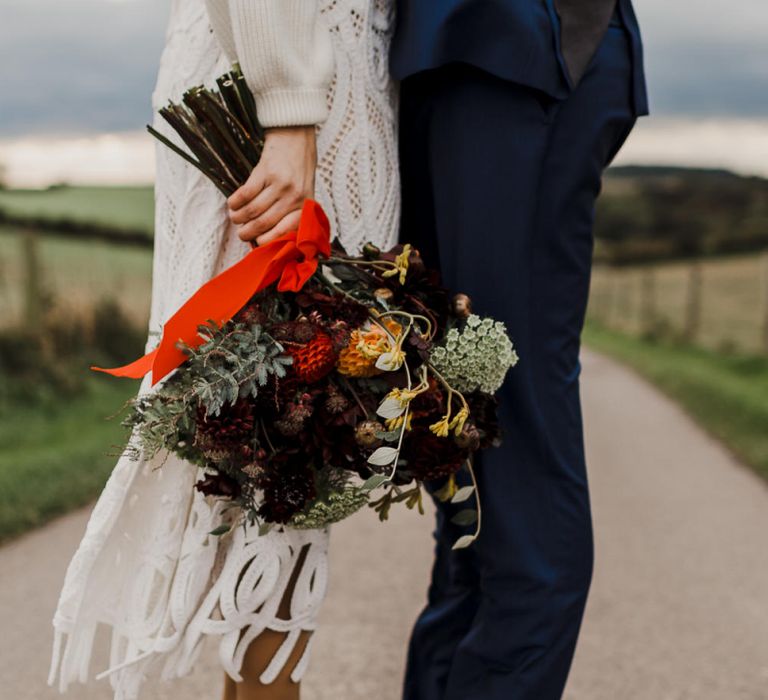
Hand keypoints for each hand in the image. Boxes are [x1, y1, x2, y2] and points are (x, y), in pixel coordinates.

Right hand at [227, 126, 316, 244]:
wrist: (296, 138)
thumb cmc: (298, 170)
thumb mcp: (304, 193)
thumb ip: (292, 213)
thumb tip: (268, 236)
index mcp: (304, 206)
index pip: (284, 231)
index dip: (267, 241)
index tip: (257, 243)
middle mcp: (294, 197)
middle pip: (264, 223)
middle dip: (248, 232)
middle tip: (241, 234)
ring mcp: (280, 184)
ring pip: (252, 210)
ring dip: (239, 218)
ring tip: (234, 218)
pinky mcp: (266, 171)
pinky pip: (245, 193)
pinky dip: (235, 202)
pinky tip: (232, 204)